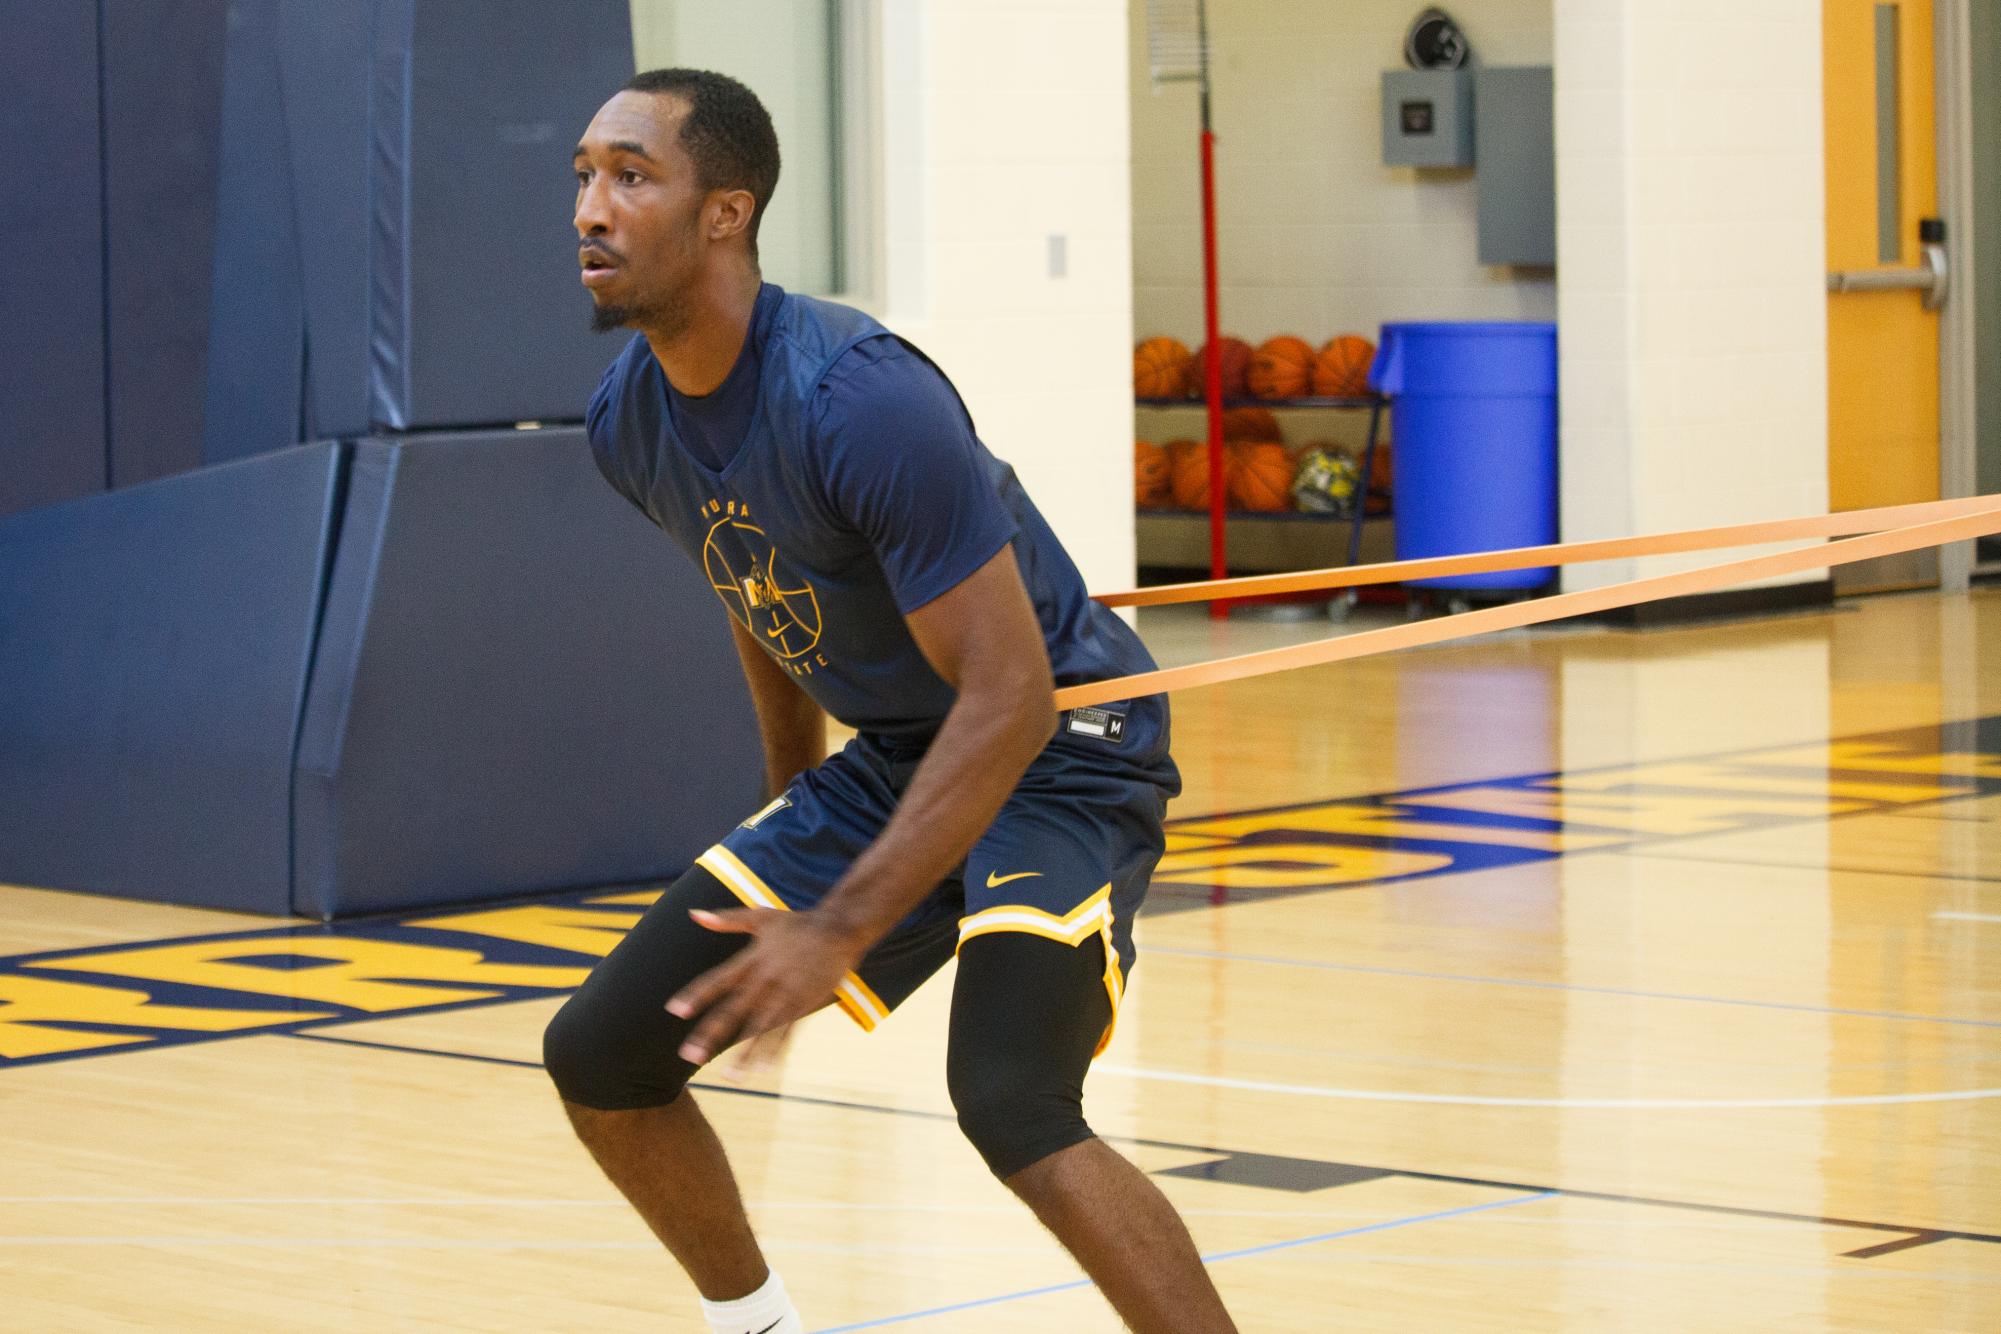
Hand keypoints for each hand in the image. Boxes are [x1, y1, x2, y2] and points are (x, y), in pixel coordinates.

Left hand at [666, 908, 866, 1065]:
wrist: (839, 929)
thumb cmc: (799, 923)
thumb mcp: (761, 917)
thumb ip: (727, 919)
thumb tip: (693, 914)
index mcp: (751, 960)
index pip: (717, 980)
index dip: (696, 995)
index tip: (674, 1011)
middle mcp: (764, 980)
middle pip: (732, 1010)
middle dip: (709, 1034)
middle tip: (689, 1056)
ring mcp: (784, 995)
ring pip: (759, 1028)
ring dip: (743, 1053)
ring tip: (729, 1077)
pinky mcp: (803, 1005)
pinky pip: (787, 1031)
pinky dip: (774, 1050)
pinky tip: (763, 1069)